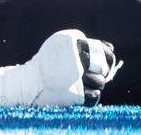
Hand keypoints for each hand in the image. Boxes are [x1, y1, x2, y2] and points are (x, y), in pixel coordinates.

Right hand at [0, 29, 118, 106]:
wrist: (30, 83)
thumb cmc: (48, 62)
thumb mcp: (61, 45)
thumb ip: (83, 44)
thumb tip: (111, 47)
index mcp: (73, 43)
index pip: (102, 50)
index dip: (108, 57)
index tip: (106, 62)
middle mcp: (76, 59)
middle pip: (103, 67)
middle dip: (103, 71)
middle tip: (96, 73)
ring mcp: (76, 77)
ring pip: (100, 82)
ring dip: (96, 84)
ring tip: (84, 82)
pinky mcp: (76, 94)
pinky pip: (95, 96)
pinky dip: (92, 95)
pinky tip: (84, 92)